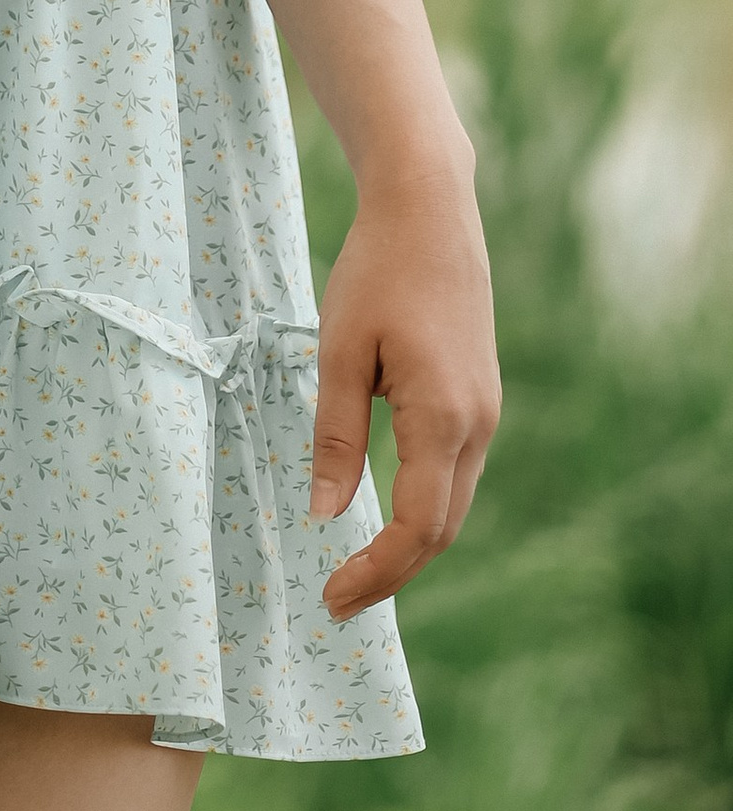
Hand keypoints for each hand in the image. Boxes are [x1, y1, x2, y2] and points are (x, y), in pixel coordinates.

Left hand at [311, 163, 500, 617]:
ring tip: (355, 568)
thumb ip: (334, 436)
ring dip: (410, 544)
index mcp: (442, 420)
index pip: (417, 531)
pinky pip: (456, 473)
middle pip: (442, 531)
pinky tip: (386, 511)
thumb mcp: (339, 350)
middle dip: (392, 573)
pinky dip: (425, 507)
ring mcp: (486, 413)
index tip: (332, 600)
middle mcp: (478, 427)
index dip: (376, 574)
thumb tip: (324, 514)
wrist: (430, 210)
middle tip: (336, 600)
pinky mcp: (480, 398)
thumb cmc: (377, 271)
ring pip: (452, 504)